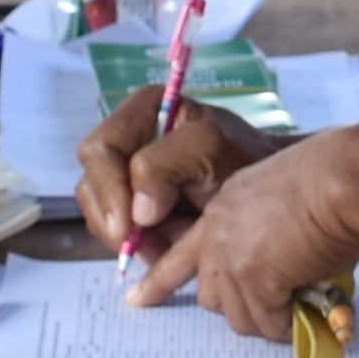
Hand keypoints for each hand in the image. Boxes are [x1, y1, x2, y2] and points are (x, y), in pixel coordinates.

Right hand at [78, 83, 273, 263]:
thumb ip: (166, 164)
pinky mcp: (131, 204)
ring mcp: (125, 173)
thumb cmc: (244, 162)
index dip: (109, 189)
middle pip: (92, 182)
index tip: (132, 225)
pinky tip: (163, 248)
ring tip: (164, 246)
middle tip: (146, 245)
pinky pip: (114, 230)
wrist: (266, 191)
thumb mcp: (211, 149)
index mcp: (143, 109)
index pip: (100, 149)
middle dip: (117, 219)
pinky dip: (135, 245)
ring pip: (98, 211)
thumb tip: (137, 211)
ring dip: (127, 237)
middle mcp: (127, 137)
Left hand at [107, 111, 358, 332]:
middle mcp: (219, 233)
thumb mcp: (282, 203)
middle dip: (243, 307)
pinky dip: (288, 325)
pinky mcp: (254, 277)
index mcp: (224, 209)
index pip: (181, 252)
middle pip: (212, 294)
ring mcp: (233, 256)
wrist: (347, 178)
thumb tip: (280, 280)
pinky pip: (268, 322)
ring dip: (268, 319)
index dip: (160, 280)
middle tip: (276, 308)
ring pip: (238, 315)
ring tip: (301, 307)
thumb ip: (267, 236)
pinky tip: (309, 311)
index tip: (138, 299)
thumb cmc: (334, 182)